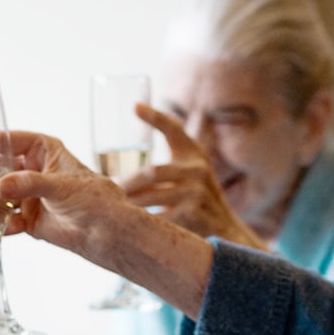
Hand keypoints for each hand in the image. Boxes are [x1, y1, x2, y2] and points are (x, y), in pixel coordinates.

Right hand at [0, 131, 134, 259]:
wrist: (106, 233)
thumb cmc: (94, 200)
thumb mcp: (61, 186)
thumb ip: (30, 184)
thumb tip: (0, 187)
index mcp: (43, 151)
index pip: (7, 140)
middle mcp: (32, 170)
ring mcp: (28, 195)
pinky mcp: (27, 219)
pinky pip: (2, 221)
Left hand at [123, 104, 266, 249]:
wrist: (225, 228)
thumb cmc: (196, 195)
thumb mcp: (187, 171)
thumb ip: (160, 163)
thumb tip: (121, 147)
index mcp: (193, 154)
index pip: (173, 129)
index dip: (156, 117)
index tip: (135, 106)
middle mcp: (198, 169)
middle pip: (152, 172)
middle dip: (128, 183)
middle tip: (108, 188)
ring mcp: (197, 193)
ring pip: (152, 196)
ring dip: (129, 202)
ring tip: (112, 207)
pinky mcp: (193, 216)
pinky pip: (158, 218)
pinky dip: (142, 221)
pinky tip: (129, 225)